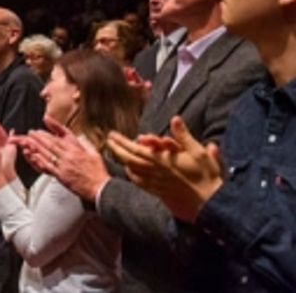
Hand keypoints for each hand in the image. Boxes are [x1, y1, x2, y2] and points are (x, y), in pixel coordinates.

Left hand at [17, 115, 109, 200]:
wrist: (101, 188)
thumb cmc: (98, 173)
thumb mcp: (94, 154)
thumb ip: (85, 144)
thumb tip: (80, 137)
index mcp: (76, 151)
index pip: (58, 139)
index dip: (46, 134)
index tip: (39, 131)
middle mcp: (68, 157)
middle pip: (50, 145)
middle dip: (38, 138)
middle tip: (30, 133)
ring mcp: (64, 166)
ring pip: (47, 154)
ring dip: (36, 147)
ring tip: (28, 141)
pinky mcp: (61, 176)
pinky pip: (48, 167)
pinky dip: (40, 161)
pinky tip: (33, 156)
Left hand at [107, 116, 223, 223]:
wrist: (211, 201)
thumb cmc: (205, 175)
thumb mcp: (198, 151)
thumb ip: (184, 135)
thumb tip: (175, 119)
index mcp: (162, 161)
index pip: (135, 150)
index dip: (121, 142)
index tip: (112, 135)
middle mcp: (155, 172)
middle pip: (129, 160)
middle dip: (117, 150)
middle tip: (109, 142)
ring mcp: (156, 183)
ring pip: (133, 172)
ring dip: (123, 161)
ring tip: (117, 153)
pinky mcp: (160, 192)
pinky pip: (141, 184)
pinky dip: (132, 176)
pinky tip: (130, 172)